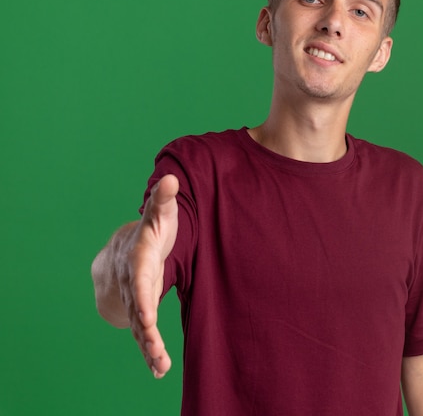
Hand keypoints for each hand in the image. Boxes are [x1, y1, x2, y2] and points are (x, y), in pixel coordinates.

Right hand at [116, 174, 178, 377]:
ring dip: (149, 347)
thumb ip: (163, 199)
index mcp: (138, 261)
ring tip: (160, 366)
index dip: (141, 299)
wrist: (125, 250)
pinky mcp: (141, 311)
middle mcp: (133, 285)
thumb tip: (170, 178)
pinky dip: (150, 350)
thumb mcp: (158, 214)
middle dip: (146, 332)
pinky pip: (144, 332)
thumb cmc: (150, 231)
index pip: (139, 282)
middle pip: (138, 311)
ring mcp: (135, 300)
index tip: (146, 316)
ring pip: (140, 327)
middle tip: (156, 352)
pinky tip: (159, 369)